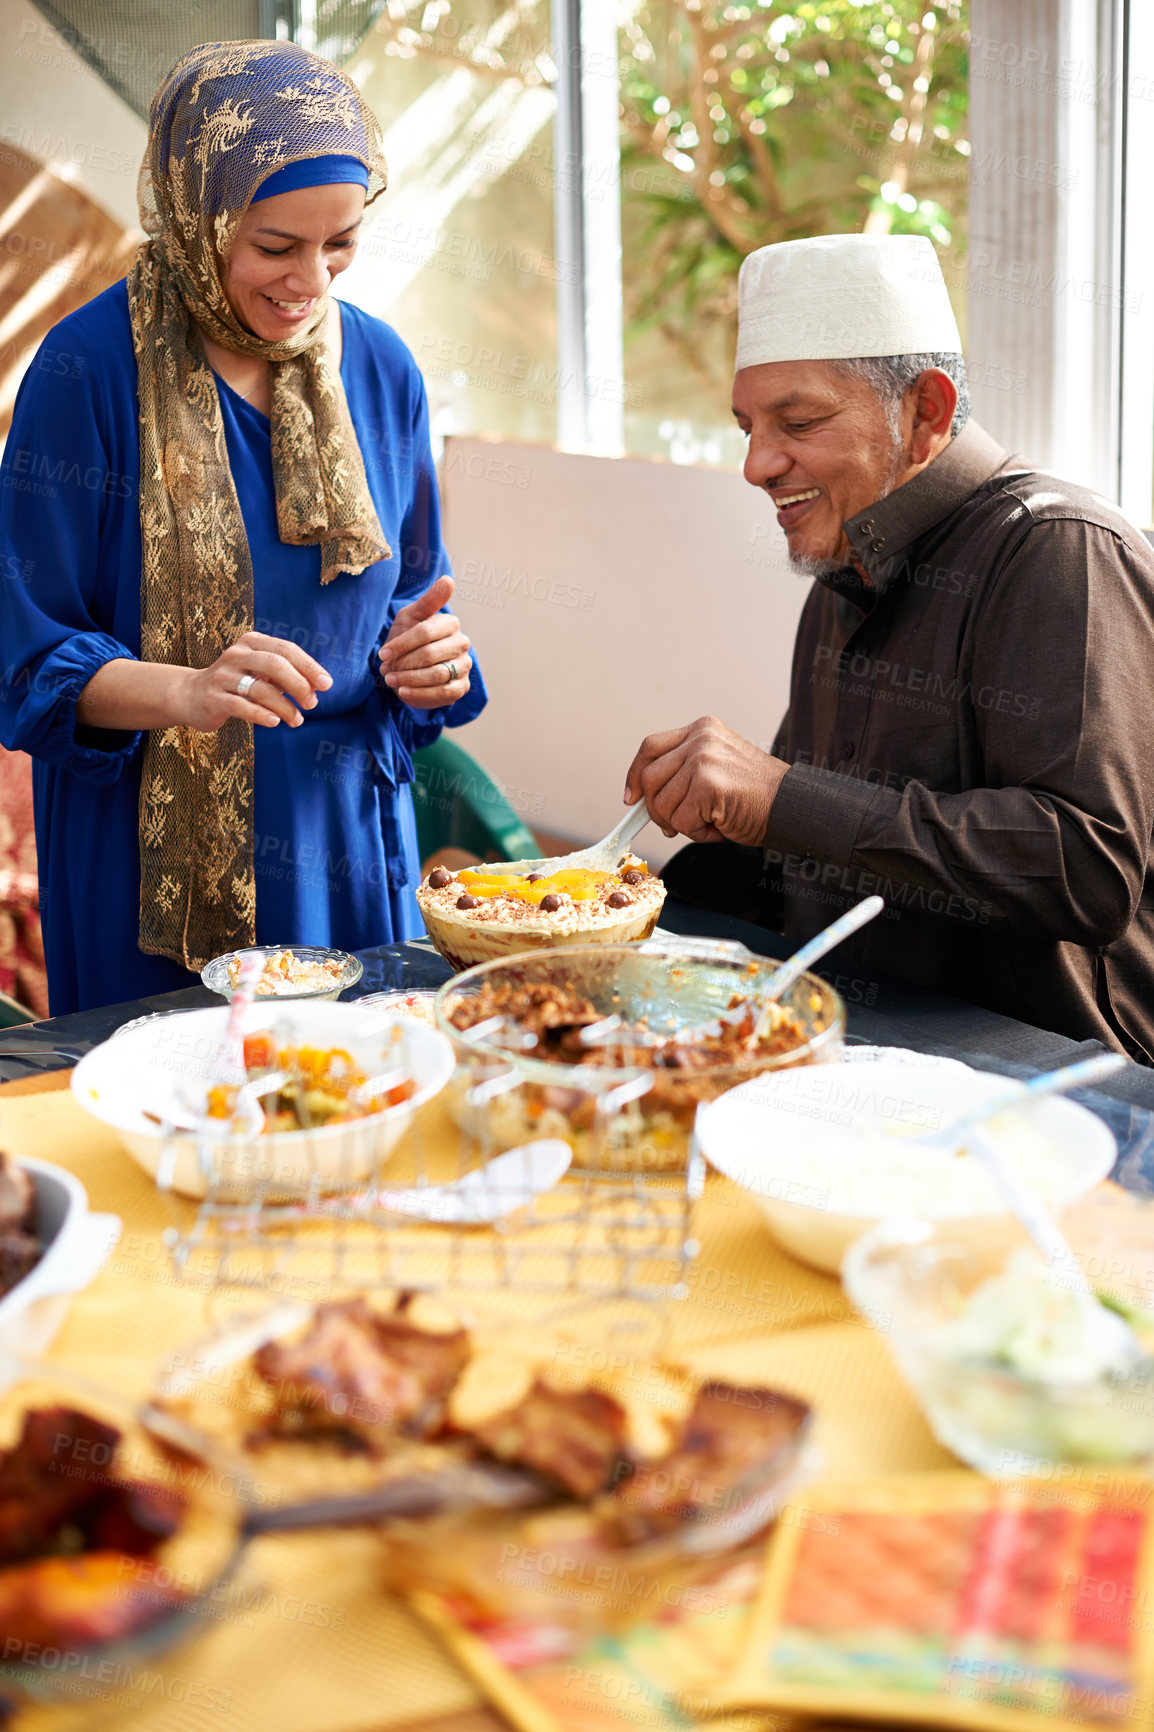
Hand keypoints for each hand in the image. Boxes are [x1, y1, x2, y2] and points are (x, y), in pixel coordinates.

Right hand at [180, 631, 331, 731]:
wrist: (191, 695)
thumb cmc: (237, 684)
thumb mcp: (260, 673)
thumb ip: (286, 676)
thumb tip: (317, 688)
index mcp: (251, 643)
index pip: (286, 650)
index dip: (309, 667)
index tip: (326, 685)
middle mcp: (236, 655)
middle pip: (274, 664)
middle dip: (299, 684)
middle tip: (312, 703)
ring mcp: (222, 676)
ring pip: (260, 688)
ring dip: (284, 707)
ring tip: (297, 721)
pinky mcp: (213, 698)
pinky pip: (240, 706)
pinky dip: (261, 715)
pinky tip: (275, 722)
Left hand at [379, 574, 472, 708]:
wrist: (410, 666)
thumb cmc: (409, 637)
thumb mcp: (411, 617)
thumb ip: (428, 600)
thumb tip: (449, 580)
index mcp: (450, 623)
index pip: (425, 632)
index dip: (401, 644)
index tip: (382, 654)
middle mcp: (462, 643)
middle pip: (430, 654)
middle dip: (404, 663)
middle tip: (386, 670)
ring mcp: (464, 666)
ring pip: (437, 675)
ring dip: (409, 679)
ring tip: (391, 680)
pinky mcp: (462, 687)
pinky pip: (443, 693)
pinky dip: (420, 694)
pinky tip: (403, 692)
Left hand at [623, 716, 789, 845]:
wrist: (793, 807)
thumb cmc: (757, 795)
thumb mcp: (717, 767)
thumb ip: (683, 771)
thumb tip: (642, 797)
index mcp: (702, 729)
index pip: (650, 747)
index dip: (634, 774)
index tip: (631, 798)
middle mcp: (700, 739)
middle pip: (649, 778)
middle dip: (656, 810)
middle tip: (677, 825)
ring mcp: (703, 759)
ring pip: (662, 804)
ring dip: (683, 824)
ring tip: (711, 821)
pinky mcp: (708, 785)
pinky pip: (680, 821)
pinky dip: (698, 834)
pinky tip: (720, 827)